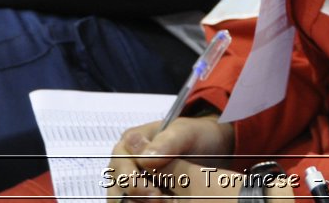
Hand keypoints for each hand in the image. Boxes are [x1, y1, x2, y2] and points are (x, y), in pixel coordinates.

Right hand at [106, 117, 236, 199]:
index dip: (134, 182)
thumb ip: (168, 142)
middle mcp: (123, 161)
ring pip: (121, 200)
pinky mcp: (136, 194)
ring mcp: (128, 180)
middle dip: (139, 196)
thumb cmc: (196, 136)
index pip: (120, 165)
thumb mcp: (187, 133)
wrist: (210, 150)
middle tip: (163, 200)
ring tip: (166, 202)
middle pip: (118, 187)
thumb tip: (144, 158)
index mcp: (129, 141)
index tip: (155, 192)